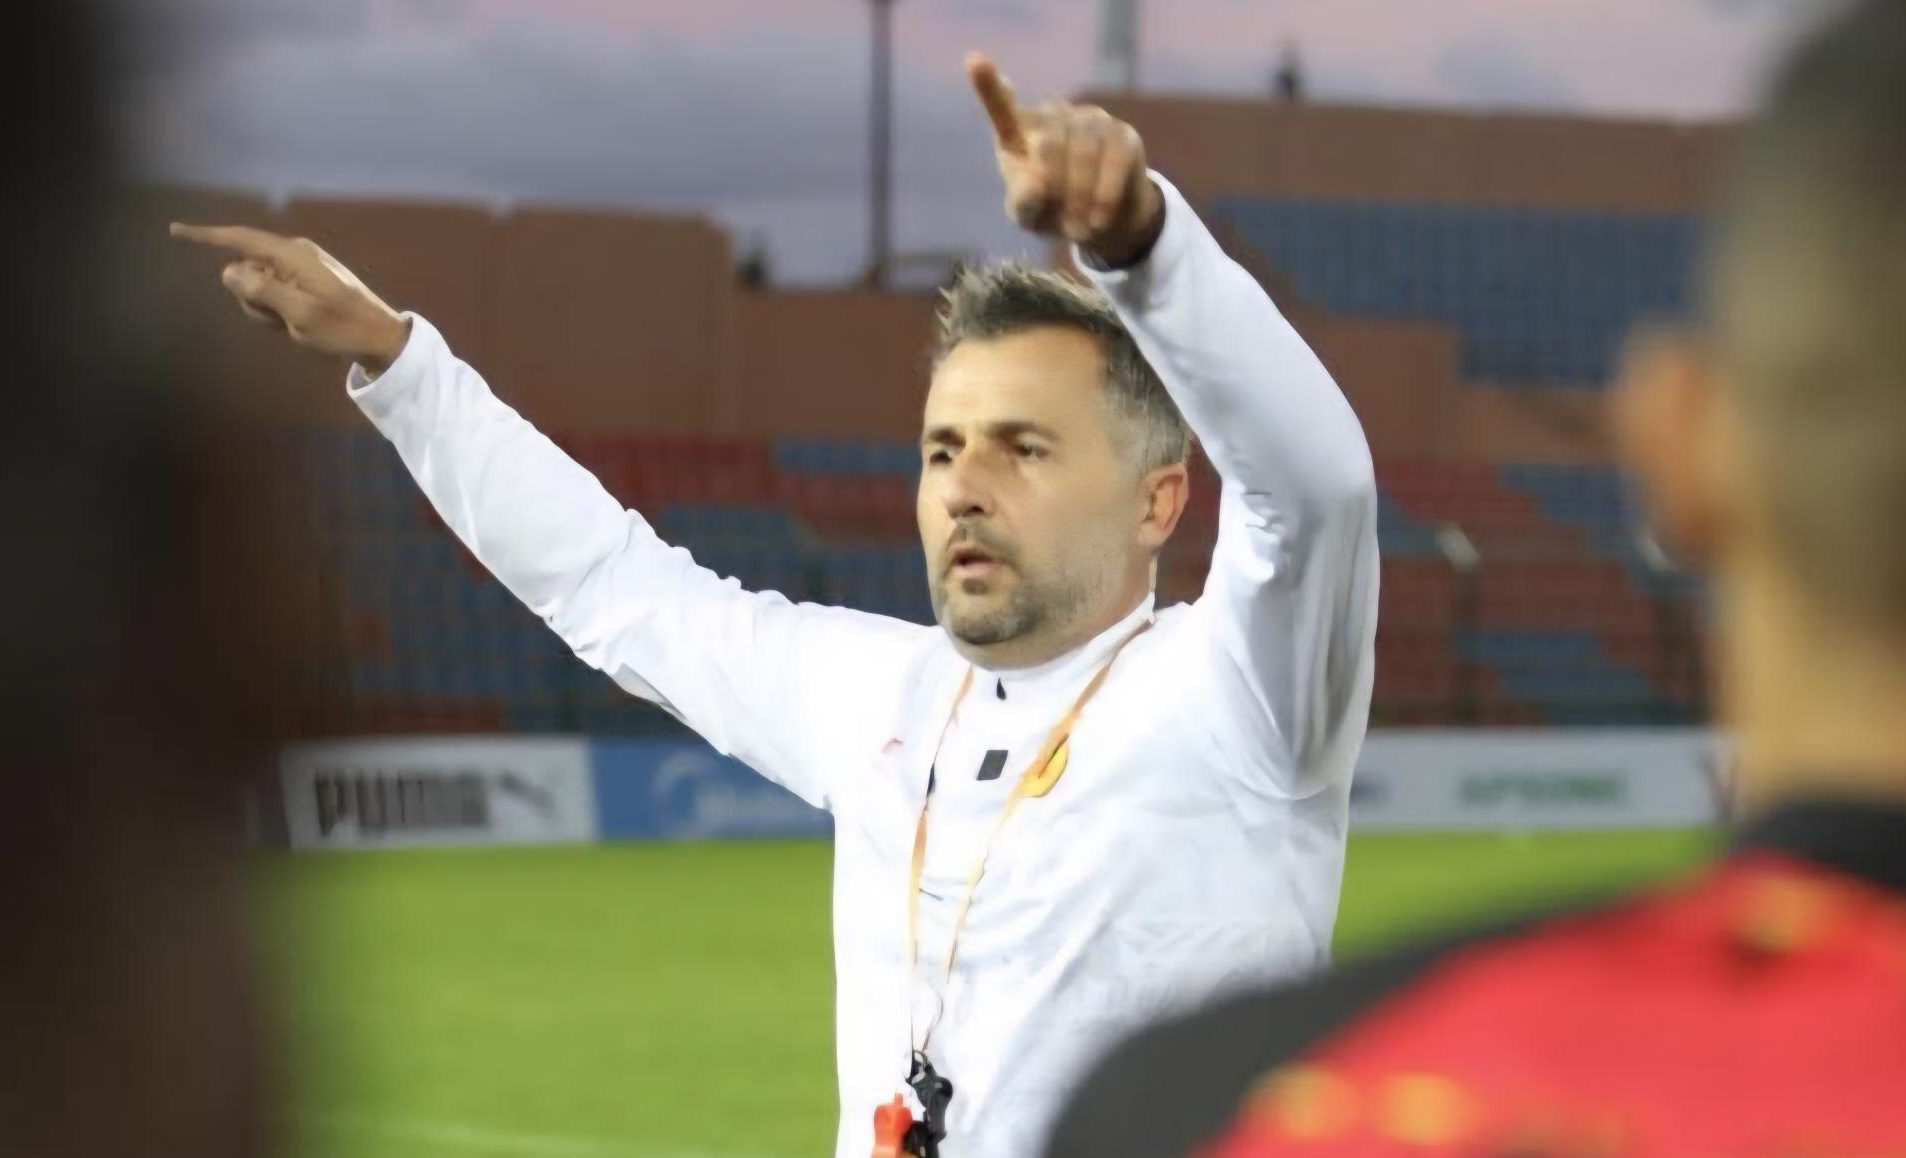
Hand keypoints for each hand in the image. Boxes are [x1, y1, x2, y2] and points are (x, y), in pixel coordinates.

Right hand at [170, 224, 411, 375]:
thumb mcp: (299, 314)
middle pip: (244, 270)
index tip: (175, 230)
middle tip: (280, 320)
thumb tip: (227, 270)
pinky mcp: (305, 282)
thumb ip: (261, 291)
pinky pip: (274, 295)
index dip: (206, 236)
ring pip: (257, 287)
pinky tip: (301, 325)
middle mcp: (294, 254)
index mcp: (293, 255)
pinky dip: (278, 312)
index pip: (239, 238)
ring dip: (265, 310)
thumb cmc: (343, 328)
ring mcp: (300, 268)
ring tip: (295, 325)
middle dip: (249, 298)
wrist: (381, 337)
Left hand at [966, 51, 1163, 267]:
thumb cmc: (1052, 212)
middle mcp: (1053, 115)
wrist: (1100, 221)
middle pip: (1049, 141)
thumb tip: (1037, 184)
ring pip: (1084, 150)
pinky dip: (1105, 193)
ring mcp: (1090, 119)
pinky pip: (1114, 159)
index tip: (975, 61)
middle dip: (1055, 188)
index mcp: (1019, 132)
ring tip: (1079, 230)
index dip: (988, 85)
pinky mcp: (1122, 133)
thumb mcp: (1030, 216)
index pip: (1001, 106)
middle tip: (1062, 226)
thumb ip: (1024, 202)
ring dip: (1080, 196)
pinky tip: (1099, 218)